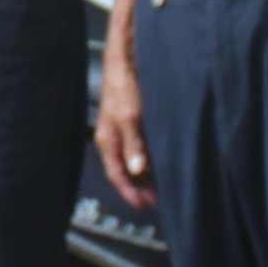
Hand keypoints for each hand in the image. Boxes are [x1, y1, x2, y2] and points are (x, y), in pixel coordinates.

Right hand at [97, 41, 152, 210]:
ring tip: (160, 188)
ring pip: (131, 162)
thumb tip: (137, 170)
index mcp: (106, 141)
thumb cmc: (124, 87)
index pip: (116, 175)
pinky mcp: (130, 124)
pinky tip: (159, 164)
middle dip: (138, 188)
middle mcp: (112, 140)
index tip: (143, 205)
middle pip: (123, 172)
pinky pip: (137, 150)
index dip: (129, 192)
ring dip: (144, 176)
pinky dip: (147, 161)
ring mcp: (121, 132)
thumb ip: (133, 145)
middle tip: (157, 201)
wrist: (125, 61)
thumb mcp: (130, 117)